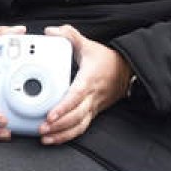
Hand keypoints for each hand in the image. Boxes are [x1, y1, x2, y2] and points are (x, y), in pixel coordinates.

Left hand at [38, 24, 132, 144]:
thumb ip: (69, 35)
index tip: (50, 115)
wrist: (128, 71)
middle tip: (42, 128)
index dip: (63, 107)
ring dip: (62, 134)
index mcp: (89, 79)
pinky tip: (55, 138)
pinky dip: (68, 135)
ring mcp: (93, 106)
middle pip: (76, 116)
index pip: (76, 96)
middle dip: (58, 125)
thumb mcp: (88, 44)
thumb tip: (51, 31)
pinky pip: (81, 127)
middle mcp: (92, 96)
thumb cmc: (107, 59)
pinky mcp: (93, 113)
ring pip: (79, 125)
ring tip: (45, 137)